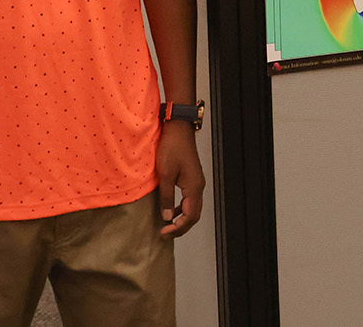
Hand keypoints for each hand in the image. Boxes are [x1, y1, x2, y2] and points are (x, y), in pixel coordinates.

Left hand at [155, 121, 205, 237]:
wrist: (178, 129)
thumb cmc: (172, 147)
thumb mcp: (165, 174)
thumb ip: (166, 197)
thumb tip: (166, 217)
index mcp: (193, 188)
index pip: (190, 217)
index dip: (178, 228)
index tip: (164, 233)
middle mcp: (198, 186)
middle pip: (194, 215)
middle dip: (181, 228)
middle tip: (165, 234)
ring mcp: (196, 182)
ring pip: (193, 208)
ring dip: (182, 219)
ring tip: (168, 226)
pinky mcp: (192, 178)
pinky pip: (190, 199)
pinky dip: (182, 209)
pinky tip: (171, 209)